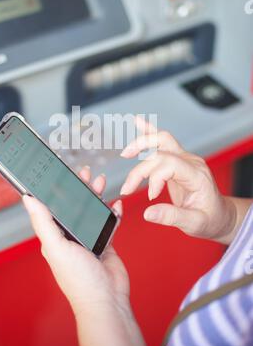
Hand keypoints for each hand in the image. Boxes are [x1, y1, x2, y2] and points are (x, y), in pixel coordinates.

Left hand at [23, 167, 128, 315]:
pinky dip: (113, 212)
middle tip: (85, 173)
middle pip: (74, 206)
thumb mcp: (56, 247)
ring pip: (92, 211)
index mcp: (55, 237)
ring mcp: (89, 239)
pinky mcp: (106, 243)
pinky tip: (116, 204)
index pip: (52, 208)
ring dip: (96, 196)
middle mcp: (71, 237)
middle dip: (80, 188)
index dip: (56, 190)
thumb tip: (27, 199)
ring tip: (100, 182)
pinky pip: (108, 222)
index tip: (60, 174)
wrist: (107, 299)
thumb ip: (43, 222)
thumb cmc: (79, 280)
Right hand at [120, 116, 236, 244]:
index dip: (154, 178)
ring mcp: (185, 158)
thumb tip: (148, 213)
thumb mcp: (194, 224)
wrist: (219, 214)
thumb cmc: (210, 218)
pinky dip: (149, 131)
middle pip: (160, 154)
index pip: (169, 165)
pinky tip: (138, 121)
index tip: (150, 197)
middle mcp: (191, 162)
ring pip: (161, 140)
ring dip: (141, 144)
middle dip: (139, 170)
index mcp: (197, 175)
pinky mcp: (177, 159)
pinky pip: (163, 141)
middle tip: (127, 189)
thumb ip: (171, 217)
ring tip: (126, 154)